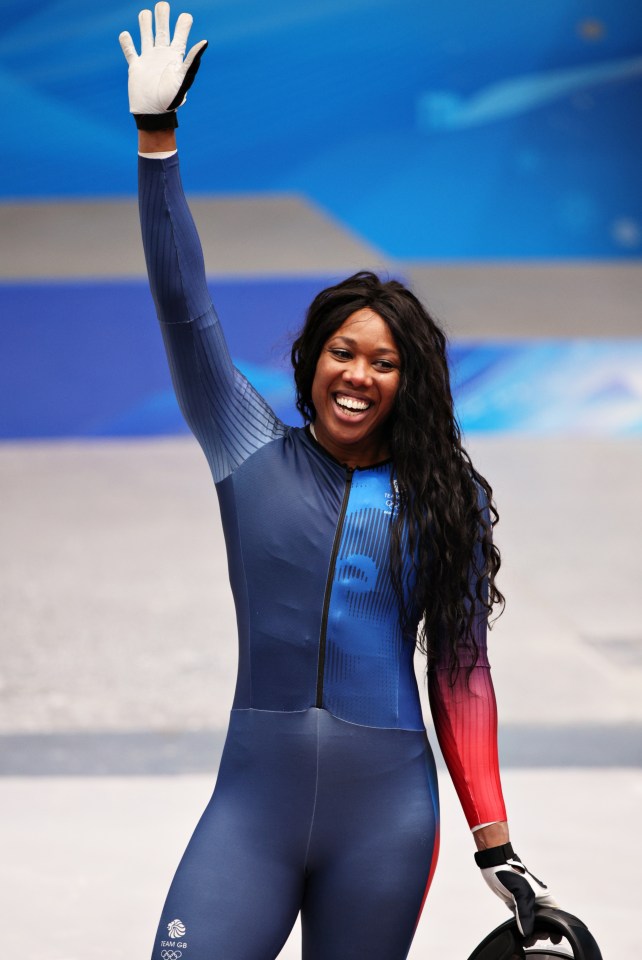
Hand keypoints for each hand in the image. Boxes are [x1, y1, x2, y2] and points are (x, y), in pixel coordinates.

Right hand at [119, 1, 206, 123]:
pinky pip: (130, 51)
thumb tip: (205, 42)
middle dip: (162, 16)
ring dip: (145, 24)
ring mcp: (148, 60)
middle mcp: (162, 55)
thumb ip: (192, 60)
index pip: (180, 34)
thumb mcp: (183, 78)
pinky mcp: (136, 67)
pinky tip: (125, 34)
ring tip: (146, 13)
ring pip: (146, 36)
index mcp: (175, 56)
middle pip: (162, 29)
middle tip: (163, 4)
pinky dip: (127, 42)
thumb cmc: (171, 100)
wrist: (154, 114)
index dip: (183, 24)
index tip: (186, 16)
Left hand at [475, 842, 556, 937]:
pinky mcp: (515, 902)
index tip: (553, 937)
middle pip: (544, 919)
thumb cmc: (511, 872)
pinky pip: (521, 918)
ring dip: (532, 930)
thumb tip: (527, 932)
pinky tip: (521, 934)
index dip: (556, 926)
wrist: (495, 862)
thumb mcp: (521, 892)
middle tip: (536, 939)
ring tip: (528, 941)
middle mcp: (536, 899)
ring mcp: (525, 901)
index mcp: (543, 895)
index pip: (555, 914)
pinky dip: (522, 926)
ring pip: (532, 920)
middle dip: (542, 931)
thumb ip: (525, 913)